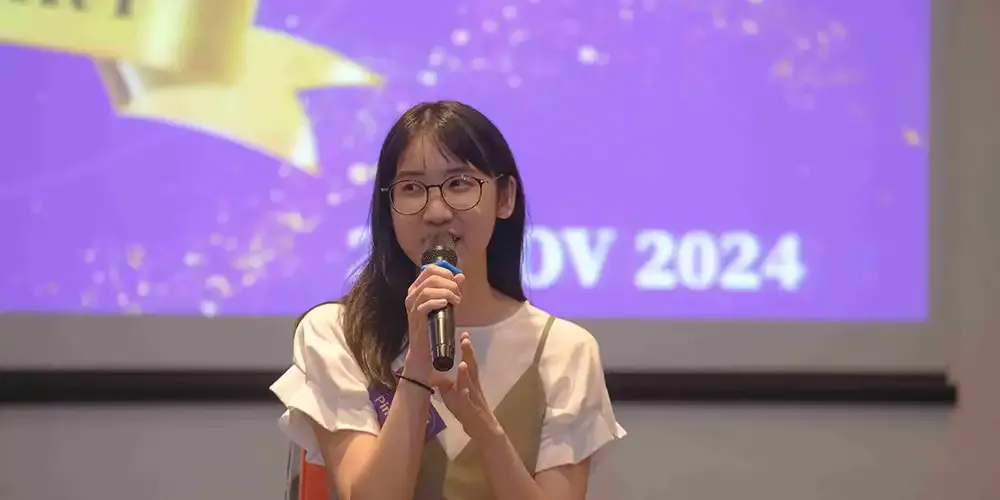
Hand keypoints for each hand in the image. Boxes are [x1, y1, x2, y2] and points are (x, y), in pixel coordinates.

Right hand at [402, 264, 464, 383]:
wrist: (426, 349)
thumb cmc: (436, 326)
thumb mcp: (448, 304)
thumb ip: (454, 289)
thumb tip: (461, 276)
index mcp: (418, 288)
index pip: (430, 269)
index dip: (447, 273)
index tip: (457, 283)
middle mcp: (412, 294)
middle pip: (431, 276)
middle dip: (449, 283)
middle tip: (458, 294)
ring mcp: (412, 305)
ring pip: (428, 289)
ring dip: (446, 293)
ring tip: (456, 301)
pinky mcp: (415, 317)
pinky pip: (425, 304)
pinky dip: (438, 302)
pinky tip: (446, 305)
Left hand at [438, 332, 503, 443]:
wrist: (484, 430)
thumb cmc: (468, 410)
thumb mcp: (454, 395)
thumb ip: (445, 383)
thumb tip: (433, 374)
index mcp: (470, 381)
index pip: (469, 361)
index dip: (466, 349)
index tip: (463, 334)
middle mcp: (473, 387)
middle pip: (472, 367)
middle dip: (468, 354)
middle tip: (465, 339)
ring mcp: (473, 399)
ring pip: (470, 384)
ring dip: (466, 374)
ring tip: (463, 363)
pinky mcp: (471, 411)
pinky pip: (468, 403)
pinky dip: (465, 396)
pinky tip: (463, 391)